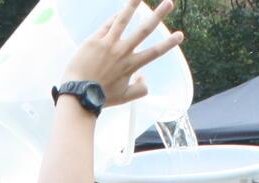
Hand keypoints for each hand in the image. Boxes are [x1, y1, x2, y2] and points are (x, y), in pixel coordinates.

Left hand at [62, 0, 184, 107]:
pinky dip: (114, 17)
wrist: (78, 94)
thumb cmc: (100, 97)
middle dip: (159, 15)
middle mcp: (123, 52)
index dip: (169, 43)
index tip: (180, 35)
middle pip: (144, 30)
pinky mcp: (95, 40)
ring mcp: (109, 44)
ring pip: (123, 20)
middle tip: (169, 3)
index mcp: (131, 66)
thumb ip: (139, 90)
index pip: (155, 52)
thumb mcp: (124, 98)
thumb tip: (144, 77)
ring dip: (132, 5)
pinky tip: (120, 10)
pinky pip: (107, 25)